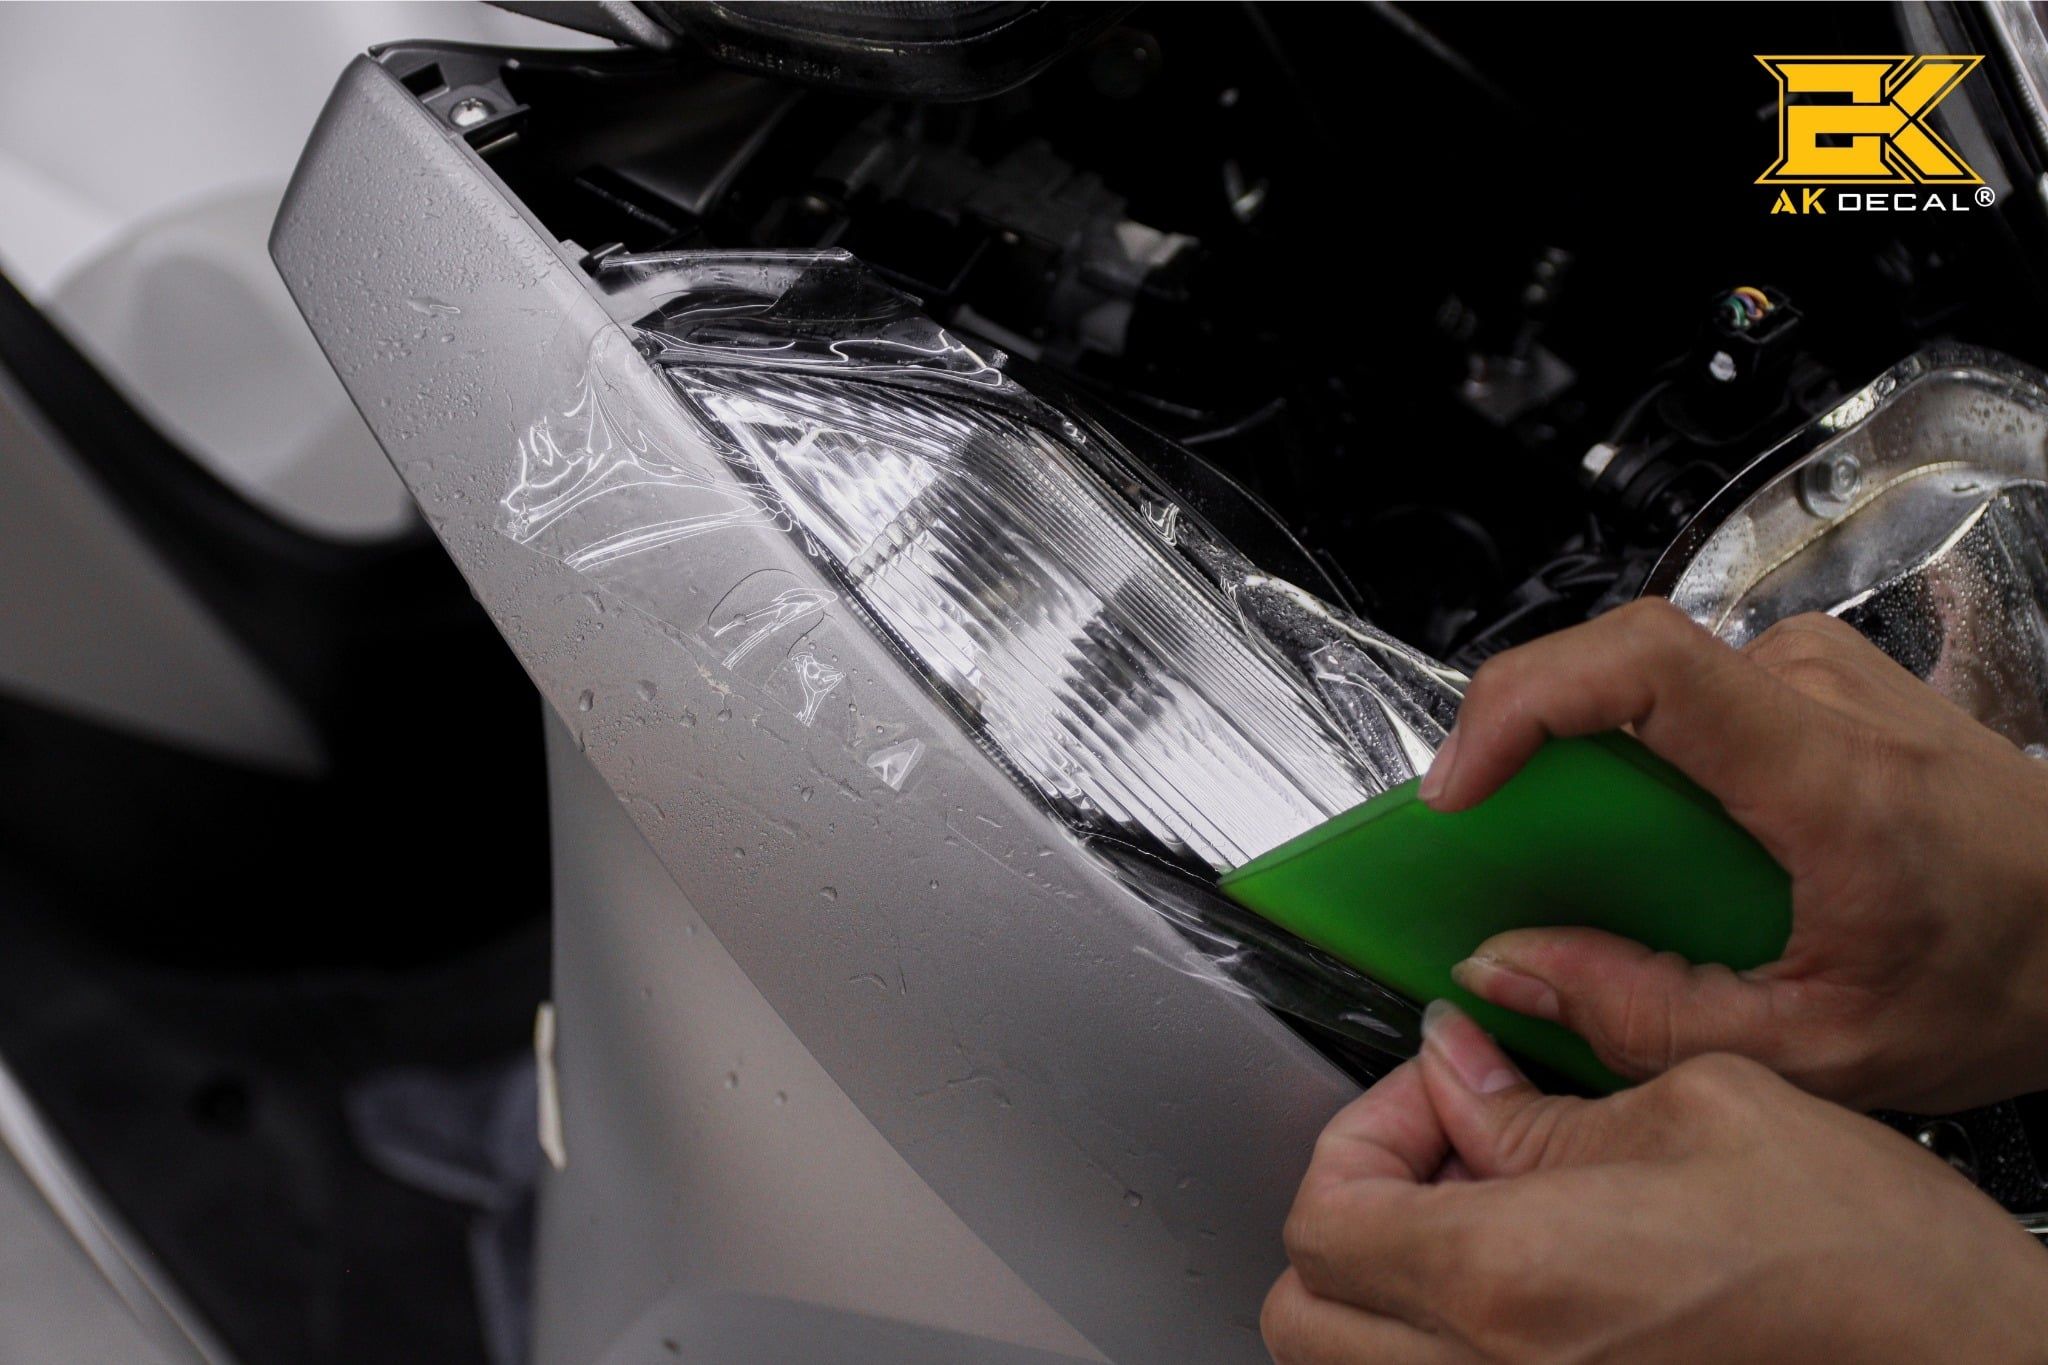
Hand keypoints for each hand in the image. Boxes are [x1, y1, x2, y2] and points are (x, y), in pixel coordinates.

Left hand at [1262, 1003, 2047, 1364]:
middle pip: (1307, 1312)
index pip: (1326, 1214)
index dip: (1366, 1128)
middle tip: (1444, 1154)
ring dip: (1389, 1286)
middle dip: (1354, 1213)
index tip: (1440, 1088)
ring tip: (1489, 1222)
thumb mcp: (1708, 1109)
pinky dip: (1444, 1345)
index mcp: (1513, 1280)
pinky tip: (1534, 1292)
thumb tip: (1456, 1064)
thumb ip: (1543, 1100)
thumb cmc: (1876, 1267)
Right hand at [1422, 599, 2047, 1111]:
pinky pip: (1676, 695)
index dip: (1522, 703)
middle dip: (1523, 752)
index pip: (1646, 664)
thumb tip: (1509, 967)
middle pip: (1616, 668)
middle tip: (1488, 850)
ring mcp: (1818, 671)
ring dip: (1581, 764)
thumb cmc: (2003, 976)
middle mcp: (1822, 694)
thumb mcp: (1819, 1046)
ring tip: (1579, 866)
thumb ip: (1647, 1016)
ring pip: (1640, 682)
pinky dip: (1632, 764)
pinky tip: (1651, 846)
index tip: (1461, 784)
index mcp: (1831, 779)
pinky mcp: (1808, 678)